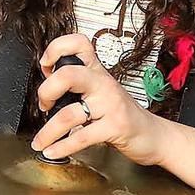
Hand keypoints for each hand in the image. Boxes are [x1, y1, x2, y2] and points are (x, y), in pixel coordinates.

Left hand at [31, 34, 174, 166]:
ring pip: (68, 115)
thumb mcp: (100, 92)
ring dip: (48, 132)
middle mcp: (103, 83)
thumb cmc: (122, 114)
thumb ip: (76, 86)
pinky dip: (61, 147)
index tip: (45, 65)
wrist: (154, 135)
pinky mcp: (115, 127)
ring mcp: (110, 105)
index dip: (56, 49)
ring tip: (40, 141)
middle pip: (68, 74)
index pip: (79, 44)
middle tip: (43, 105)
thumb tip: (45, 86)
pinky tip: (52, 151)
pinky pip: (80, 137)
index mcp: (97, 72)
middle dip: (46, 91)